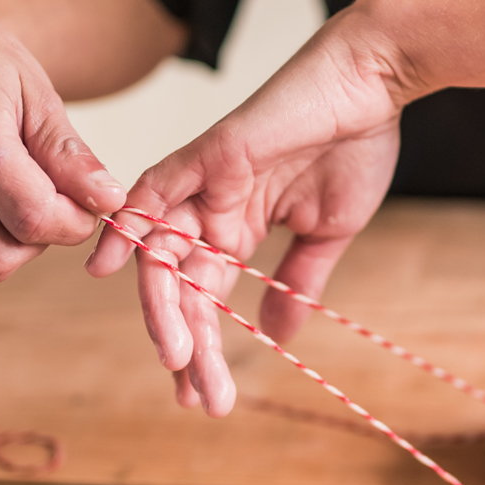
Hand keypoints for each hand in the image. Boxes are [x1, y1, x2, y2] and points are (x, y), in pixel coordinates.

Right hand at [0, 0, 125, 284]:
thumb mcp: (39, 96)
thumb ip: (71, 156)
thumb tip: (110, 201)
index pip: (34, 218)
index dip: (77, 222)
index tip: (91, 199)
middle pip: (2, 258)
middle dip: (44, 239)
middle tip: (56, 200)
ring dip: (14, 246)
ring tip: (20, 197)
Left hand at [85, 1, 411, 415]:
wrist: (374, 85)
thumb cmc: (356, 146)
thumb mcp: (328, 232)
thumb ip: (297, 284)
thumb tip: (276, 337)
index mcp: (238, 229)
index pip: (207, 299)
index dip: (205, 349)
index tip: (207, 400)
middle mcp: (210, 210)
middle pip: (181, 289)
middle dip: (189, 347)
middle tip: (198, 398)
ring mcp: (204, 184)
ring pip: (163, 255)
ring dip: (164, 309)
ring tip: (177, 359)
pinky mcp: (207, 155)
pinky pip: (152, 191)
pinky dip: (128, 225)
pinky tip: (109, 268)